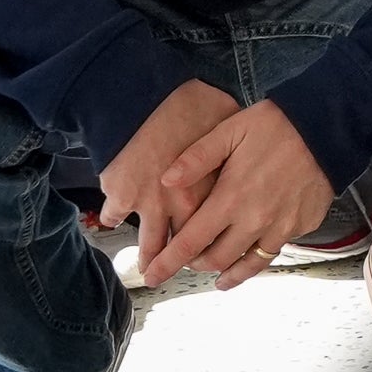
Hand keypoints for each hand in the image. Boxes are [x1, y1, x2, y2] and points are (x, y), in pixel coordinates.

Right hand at [97, 78, 239, 269]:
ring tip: (149, 271)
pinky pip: (113, 216)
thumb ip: (238, 148)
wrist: (146, 100)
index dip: (218, 242)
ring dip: (150, 258)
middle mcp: (182, 205)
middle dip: (184, 261)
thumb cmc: (193, 104)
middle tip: (182, 269)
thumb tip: (259, 150)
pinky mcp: (121, 195)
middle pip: (186, 245)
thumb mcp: (230, 123)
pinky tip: (113, 221)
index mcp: (212, 189)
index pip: (219, 228)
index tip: (217, 249)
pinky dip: (112, 218)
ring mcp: (149, 204)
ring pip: (150, 244)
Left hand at [140, 101, 334, 289]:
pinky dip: (258, 254)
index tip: (151, 276)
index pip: (190, 243)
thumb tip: (165, 181)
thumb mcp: (231, 130)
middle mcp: (255, 220)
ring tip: (218, 276)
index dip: (167, 263)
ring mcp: (282, 226)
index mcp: (231, 198)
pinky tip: (253, 249)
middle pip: (215, 260)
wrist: (329, 125)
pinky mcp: (303, 225)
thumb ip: (197, 158)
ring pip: (247, 264)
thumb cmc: (277, 124)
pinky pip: (275, 248)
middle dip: (195, 264)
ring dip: (227, 271)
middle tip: (187, 258)